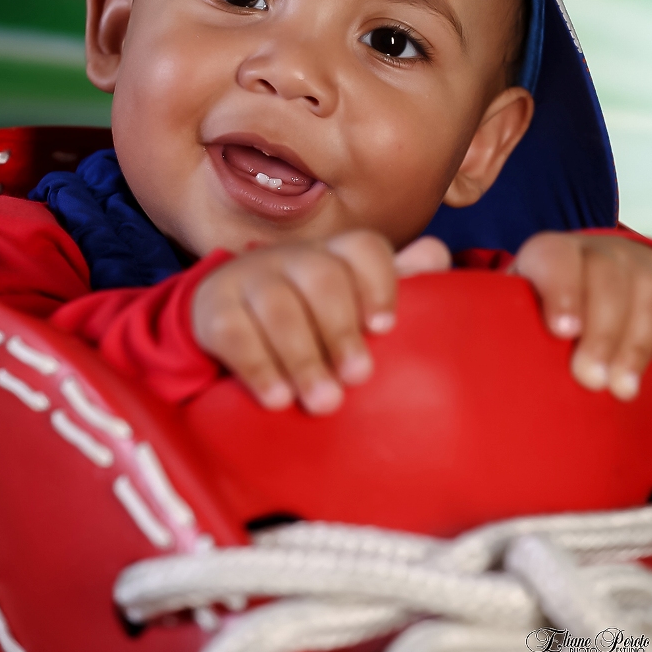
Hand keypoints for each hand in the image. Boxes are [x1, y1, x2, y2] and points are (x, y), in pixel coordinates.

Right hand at [192, 232, 449, 413]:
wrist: (222, 320)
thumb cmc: (306, 315)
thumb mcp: (348, 301)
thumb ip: (395, 284)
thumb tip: (438, 256)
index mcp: (334, 255)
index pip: (363, 248)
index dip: (379, 282)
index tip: (386, 327)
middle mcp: (292, 258)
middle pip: (321, 277)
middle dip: (341, 330)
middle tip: (358, 378)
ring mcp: (249, 278)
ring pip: (278, 306)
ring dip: (303, 357)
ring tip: (323, 403)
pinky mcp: (214, 309)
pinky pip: (235, 333)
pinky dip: (259, 367)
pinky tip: (277, 399)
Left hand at [512, 232, 651, 399]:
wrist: (592, 287)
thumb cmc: (547, 312)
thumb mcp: (519, 312)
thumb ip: (511, 327)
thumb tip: (498, 363)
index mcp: (551, 253)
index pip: (556, 257)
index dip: (561, 291)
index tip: (562, 332)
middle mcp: (597, 249)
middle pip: (607, 276)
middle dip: (602, 332)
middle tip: (590, 378)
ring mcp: (639, 262)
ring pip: (647, 292)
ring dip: (635, 345)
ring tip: (620, 387)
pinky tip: (647, 365)